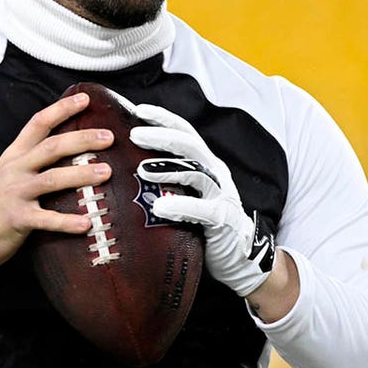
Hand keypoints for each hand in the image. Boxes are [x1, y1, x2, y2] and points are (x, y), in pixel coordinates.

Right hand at [0, 92, 112, 309]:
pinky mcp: (16, 219)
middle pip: (52, 147)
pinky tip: (86, 223)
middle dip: (82, 139)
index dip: (61, 108)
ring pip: (52, 179)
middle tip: (109, 137)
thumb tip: (70, 151)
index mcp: (14, 156)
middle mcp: (14, 170)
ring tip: (106, 172)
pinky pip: (46, 219)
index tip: (84, 98)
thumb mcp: (9, 175)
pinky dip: (66, 221)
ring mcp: (14, 193)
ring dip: (81, 174)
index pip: (38, 123)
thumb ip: (32, 162)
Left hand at [130, 104, 274, 297]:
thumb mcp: (187, 195)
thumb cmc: (204, 225)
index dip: (164, 119)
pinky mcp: (222, 219)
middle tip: (134, 134)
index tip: (139, 110)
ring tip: (142, 169)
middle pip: (189, 146)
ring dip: (167, 168)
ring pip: (196, 172)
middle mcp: (215, 173)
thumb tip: (128, 167)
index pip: (185, 133)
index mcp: (205, 164)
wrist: (239, 257)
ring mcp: (221, 194)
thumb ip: (168, 180)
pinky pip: (202, 208)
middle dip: (162, 137)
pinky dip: (180, 206)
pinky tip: (159, 207)